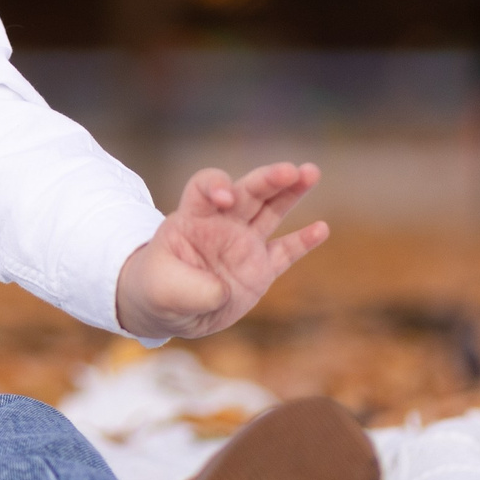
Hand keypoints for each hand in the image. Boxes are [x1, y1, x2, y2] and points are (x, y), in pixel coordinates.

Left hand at [115, 163, 326, 340]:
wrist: (168, 308)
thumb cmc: (157, 289)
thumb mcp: (162, 290)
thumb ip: (192, 288)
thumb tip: (224, 291)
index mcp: (192, 217)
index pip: (205, 186)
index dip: (216, 185)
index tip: (225, 198)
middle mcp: (223, 223)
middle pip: (248, 191)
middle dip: (268, 179)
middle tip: (291, 170)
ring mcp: (244, 244)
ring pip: (271, 211)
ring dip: (291, 192)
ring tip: (311, 172)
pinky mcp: (260, 269)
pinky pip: (285, 252)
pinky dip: (303, 241)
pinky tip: (321, 228)